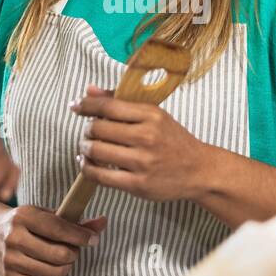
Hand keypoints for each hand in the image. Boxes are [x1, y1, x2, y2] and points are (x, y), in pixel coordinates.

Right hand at [0, 206, 107, 275]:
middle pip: (58, 254)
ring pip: (53, 272)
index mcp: (23, 216)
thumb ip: (75, 220)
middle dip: (74, 254)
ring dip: (66, 268)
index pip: (58, 229)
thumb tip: (103, 223)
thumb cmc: (27, 222)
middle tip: (74, 251)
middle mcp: (13, 238)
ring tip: (65, 261)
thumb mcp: (47, 214)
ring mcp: (9, 260)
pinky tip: (56, 273)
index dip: (80, 236)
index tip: (93, 239)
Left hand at [69, 85, 210, 201]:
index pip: (108, 106)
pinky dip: (87, 169)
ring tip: (88, 147)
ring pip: (96, 152)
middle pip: (98, 129)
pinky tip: (88, 164)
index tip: (75, 106)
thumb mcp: (154, 115)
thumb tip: (89, 90)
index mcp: (151, 115)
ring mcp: (142, 162)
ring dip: (85, 148)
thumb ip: (120, 102)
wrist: (199, 170)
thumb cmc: (173, 141)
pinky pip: (101, 176)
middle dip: (87, 130)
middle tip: (89, 132)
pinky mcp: (138, 184)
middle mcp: (147, 137)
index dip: (86, 105)